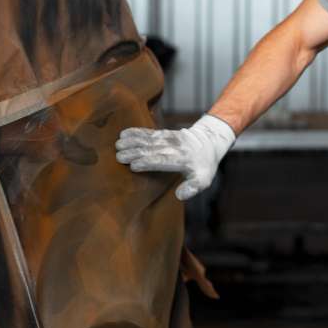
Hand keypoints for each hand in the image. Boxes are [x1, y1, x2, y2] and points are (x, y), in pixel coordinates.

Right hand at [115, 114, 235, 200]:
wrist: (209, 142)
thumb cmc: (204, 166)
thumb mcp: (204, 180)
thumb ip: (192, 188)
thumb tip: (179, 196)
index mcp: (183, 160)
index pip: (163, 160)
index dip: (148, 163)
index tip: (133, 166)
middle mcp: (175, 147)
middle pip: (152, 149)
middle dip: (135, 152)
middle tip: (119, 156)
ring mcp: (169, 138)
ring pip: (148, 139)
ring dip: (132, 141)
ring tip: (117, 145)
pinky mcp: (164, 133)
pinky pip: (148, 132)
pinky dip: (135, 132)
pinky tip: (123, 133)